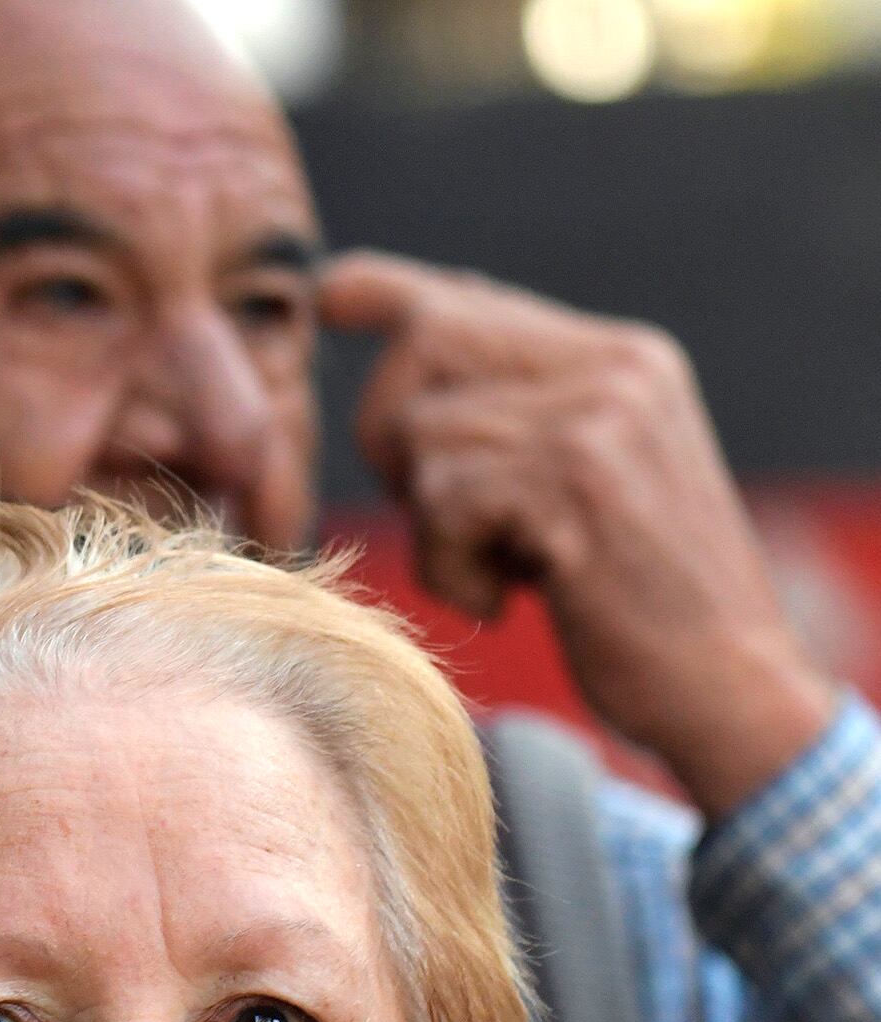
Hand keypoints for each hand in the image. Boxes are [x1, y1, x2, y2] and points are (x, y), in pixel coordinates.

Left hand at [319, 250, 833, 816]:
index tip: (332, 295)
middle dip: (390, 437)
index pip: (468, 299)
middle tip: (442, 519)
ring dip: (434, 528)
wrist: (731, 686)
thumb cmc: (636, 602)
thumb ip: (513, 417)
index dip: (384, 293)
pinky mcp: (578, 482)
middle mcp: (616, 366)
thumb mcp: (584, 483)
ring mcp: (601, 417)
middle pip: (424, 343)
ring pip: (425, 435)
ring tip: (505, 572)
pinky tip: (509, 601)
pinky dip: (451, 570)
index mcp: (620, 358)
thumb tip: (403, 329)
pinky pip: (443, 502)